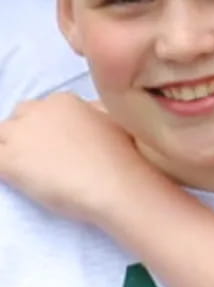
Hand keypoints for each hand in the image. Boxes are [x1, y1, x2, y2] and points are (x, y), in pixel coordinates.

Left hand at [0, 93, 150, 221]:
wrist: (120, 186)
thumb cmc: (128, 157)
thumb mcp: (116, 121)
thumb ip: (95, 112)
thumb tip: (91, 111)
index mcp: (63, 100)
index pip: (40, 111)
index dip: (48, 131)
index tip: (60, 148)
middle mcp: (37, 111)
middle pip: (17, 121)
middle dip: (27, 139)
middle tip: (47, 162)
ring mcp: (19, 136)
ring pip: (1, 140)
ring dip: (15, 155)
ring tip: (37, 176)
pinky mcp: (8, 162)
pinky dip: (7, 172)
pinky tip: (26, 183)